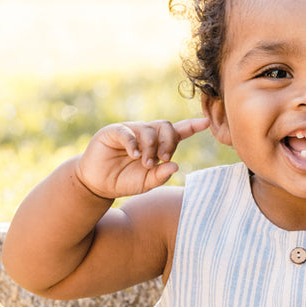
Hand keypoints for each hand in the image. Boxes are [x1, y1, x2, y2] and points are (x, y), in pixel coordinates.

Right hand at [74, 117, 210, 198]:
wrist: (99, 184)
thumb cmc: (125, 181)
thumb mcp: (147, 182)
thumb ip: (161, 175)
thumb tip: (175, 166)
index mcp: (157, 145)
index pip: (178, 132)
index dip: (192, 126)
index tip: (206, 122)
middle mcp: (145, 134)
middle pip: (166, 126)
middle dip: (169, 142)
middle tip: (164, 159)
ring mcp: (130, 131)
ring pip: (149, 129)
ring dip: (151, 147)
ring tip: (145, 163)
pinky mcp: (114, 132)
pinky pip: (128, 131)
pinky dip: (134, 143)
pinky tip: (135, 155)